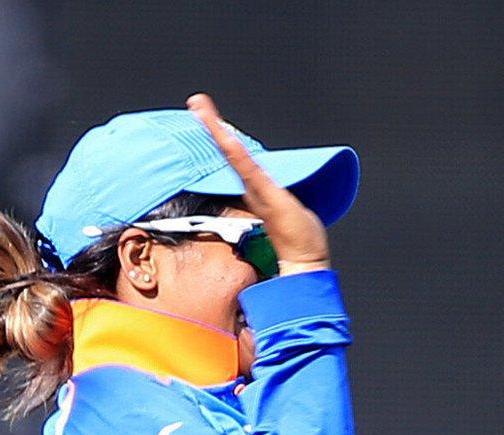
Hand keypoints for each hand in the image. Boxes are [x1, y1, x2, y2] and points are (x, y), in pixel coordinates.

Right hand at [186, 92, 330, 273]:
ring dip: (218, 130)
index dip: (223, 138)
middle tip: (198, 103)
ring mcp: (258, 190)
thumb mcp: (288, 212)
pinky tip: (226, 136)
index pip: (237, 158)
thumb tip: (275, 194)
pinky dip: (235, 152)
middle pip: (229, 151)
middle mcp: (253, 188)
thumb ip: (279, 201)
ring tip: (203, 109)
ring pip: (233, 155)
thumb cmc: (298, 241)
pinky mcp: (267, 196)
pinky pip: (248, 169)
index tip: (209, 117)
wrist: (305, 262)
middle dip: (213, 126)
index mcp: (257, 189)